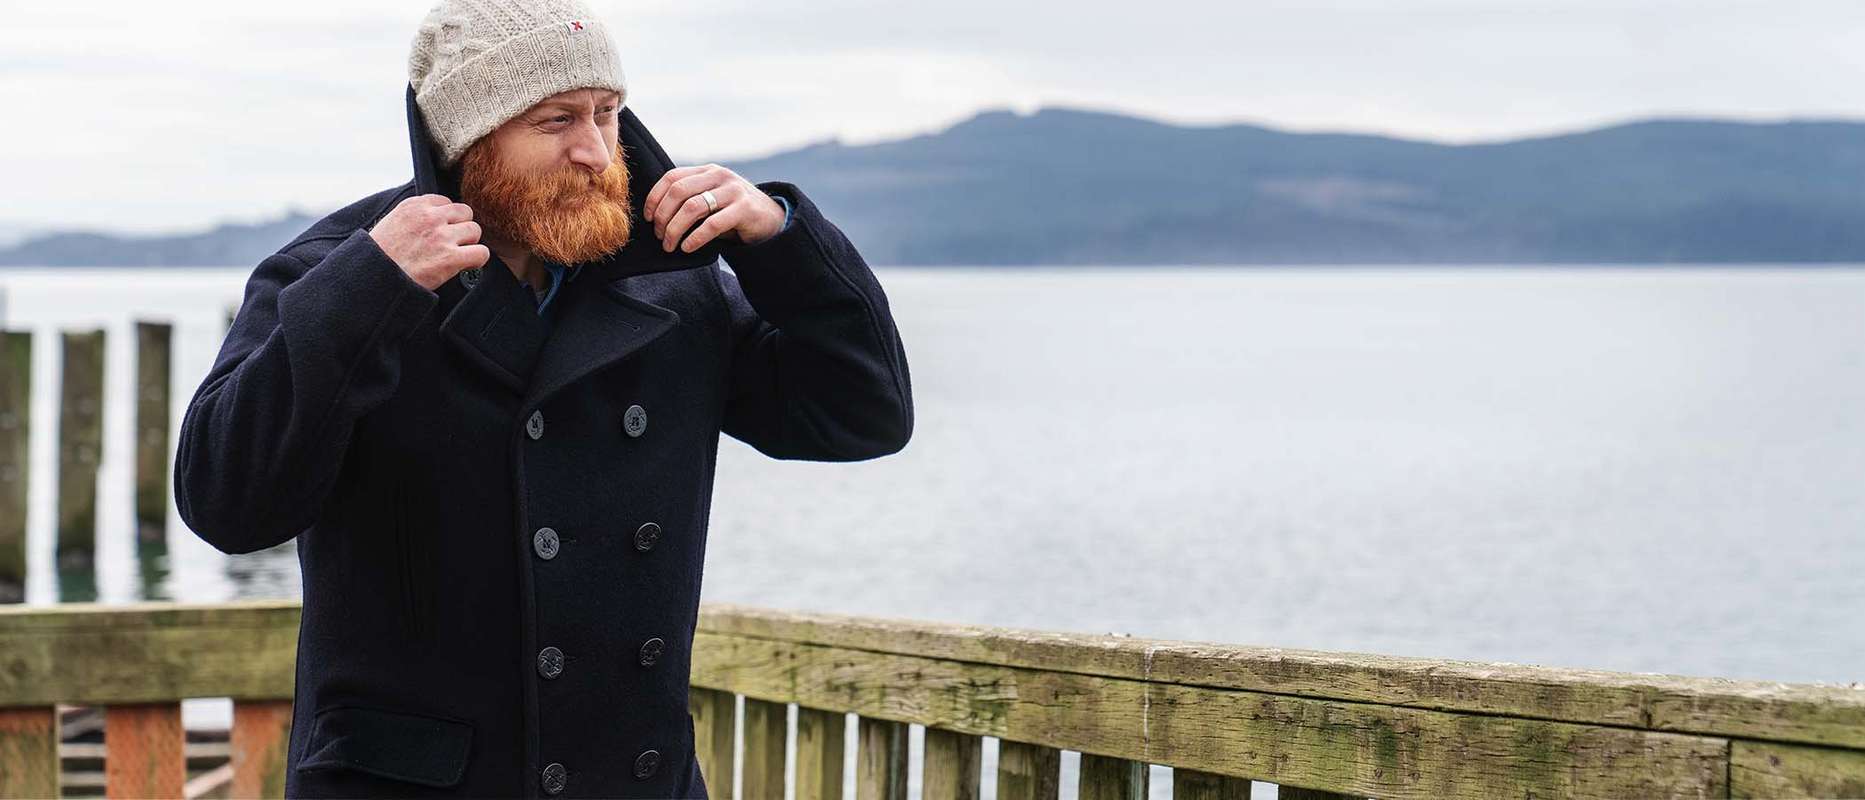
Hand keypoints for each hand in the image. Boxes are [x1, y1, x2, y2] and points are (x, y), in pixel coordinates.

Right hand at [367, 194, 489, 290]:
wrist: (373, 278)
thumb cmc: (380, 257)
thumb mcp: (391, 223)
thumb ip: (414, 216)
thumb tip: (435, 217)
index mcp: (413, 206)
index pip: (446, 202)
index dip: (447, 219)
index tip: (442, 231)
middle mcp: (429, 217)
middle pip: (465, 213)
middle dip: (461, 227)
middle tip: (452, 243)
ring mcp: (441, 236)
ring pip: (475, 230)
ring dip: (469, 243)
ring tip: (457, 254)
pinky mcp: (450, 257)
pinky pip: (481, 252)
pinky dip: (477, 260)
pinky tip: (467, 265)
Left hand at [643, 163, 785, 252]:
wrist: (772, 220)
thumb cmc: (734, 213)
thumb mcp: (712, 199)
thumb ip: (690, 199)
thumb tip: (655, 216)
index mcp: (707, 171)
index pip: (672, 178)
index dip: (655, 198)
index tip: (647, 218)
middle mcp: (719, 176)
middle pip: (678, 192)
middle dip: (662, 216)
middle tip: (659, 236)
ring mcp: (733, 191)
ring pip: (692, 207)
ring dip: (675, 229)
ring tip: (670, 245)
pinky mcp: (745, 209)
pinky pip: (712, 224)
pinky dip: (695, 238)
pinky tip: (688, 247)